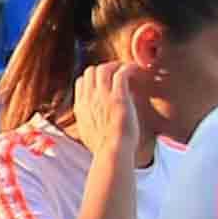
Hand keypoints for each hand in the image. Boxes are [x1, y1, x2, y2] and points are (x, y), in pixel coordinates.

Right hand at [69, 56, 150, 170]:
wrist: (111, 153)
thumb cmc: (105, 150)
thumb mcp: (89, 134)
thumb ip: (90, 123)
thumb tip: (94, 121)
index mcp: (81, 107)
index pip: (81, 82)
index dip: (93, 78)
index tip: (105, 80)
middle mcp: (89, 98)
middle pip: (90, 72)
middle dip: (104, 68)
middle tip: (118, 71)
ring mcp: (102, 96)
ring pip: (104, 69)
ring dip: (116, 65)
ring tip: (128, 68)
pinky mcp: (118, 97)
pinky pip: (121, 73)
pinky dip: (129, 68)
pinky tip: (137, 69)